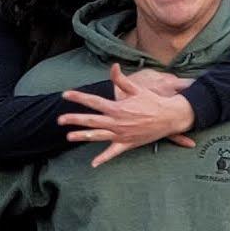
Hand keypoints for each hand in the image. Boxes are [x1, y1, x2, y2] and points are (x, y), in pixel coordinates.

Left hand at [59, 65, 196, 163]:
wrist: (169, 117)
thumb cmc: (153, 101)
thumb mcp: (137, 89)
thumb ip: (121, 79)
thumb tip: (112, 66)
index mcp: (117, 107)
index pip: (93, 102)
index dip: (78, 97)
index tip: (65, 95)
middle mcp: (117, 121)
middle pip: (91, 120)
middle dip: (74, 119)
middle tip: (59, 119)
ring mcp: (121, 134)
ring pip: (98, 136)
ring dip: (82, 137)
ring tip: (69, 137)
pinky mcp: (127, 144)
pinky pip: (113, 153)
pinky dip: (103, 158)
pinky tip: (93, 164)